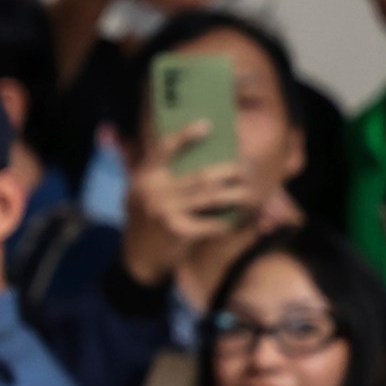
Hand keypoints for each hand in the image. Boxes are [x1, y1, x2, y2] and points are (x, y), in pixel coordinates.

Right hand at [119, 122, 254, 284]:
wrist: (137, 260)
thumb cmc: (147, 222)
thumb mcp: (140, 195)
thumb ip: (156, 175)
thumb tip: (190, 154)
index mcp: (145, 177)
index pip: (164, 148)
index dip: (185, 136)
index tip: (207, 125)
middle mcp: (154, 191)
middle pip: (201, 175)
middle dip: (228, 172)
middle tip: (243, 171)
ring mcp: (165, 211)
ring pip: (211, 197)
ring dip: (235, 195)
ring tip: (248, 193)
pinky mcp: (177, 231)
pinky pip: (211, 223)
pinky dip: (226, 222)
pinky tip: (235, 221)